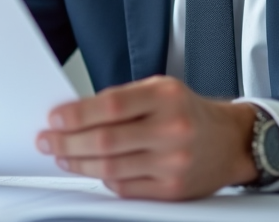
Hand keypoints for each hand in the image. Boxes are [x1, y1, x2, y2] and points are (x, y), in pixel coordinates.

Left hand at [35, 75, 256, 199]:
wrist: (230, 140)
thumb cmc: (189, 111)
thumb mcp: (160, 89)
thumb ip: (122, 99)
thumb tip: (75, 114)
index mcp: (165, 97)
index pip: (110, 105)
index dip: (76, 114)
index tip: (55, 119)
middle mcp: (171, 129)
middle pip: (105, 140)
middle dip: (67, 142)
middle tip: (48, 141)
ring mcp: (172, 163)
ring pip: (111, 168)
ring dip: (79, 164)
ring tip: (62, 157)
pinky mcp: (172, 190)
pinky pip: (125, 188)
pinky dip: (103, 179)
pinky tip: (92, 170)